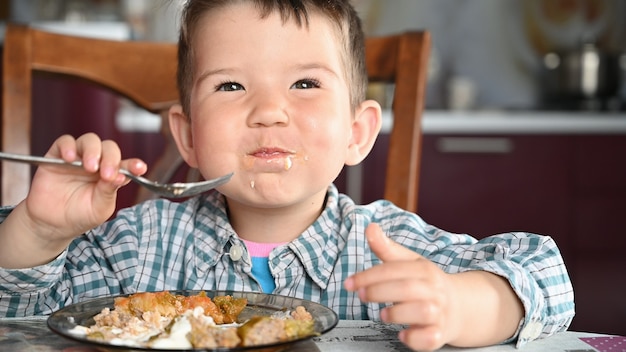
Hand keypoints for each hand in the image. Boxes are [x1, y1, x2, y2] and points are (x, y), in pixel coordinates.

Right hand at [0, 133, 146, 267]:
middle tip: (107, 174)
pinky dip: (68, 146)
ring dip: (93, 151)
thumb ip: (109, 191)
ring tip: (89, 167)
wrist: (52, 224)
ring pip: (90, 141)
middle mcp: (97, 163)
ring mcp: (78, 158)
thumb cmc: (80, 215)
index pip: (126, 165)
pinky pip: (65, 141)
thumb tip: (120, 176)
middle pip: (109, 148)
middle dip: (111, 158)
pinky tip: (69, 159)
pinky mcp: (57, 156)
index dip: (134, 164)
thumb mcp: (99, 208)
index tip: (140, 168)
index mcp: (111, 175)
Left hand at [344, 223, 460, 350]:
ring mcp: (439, 313)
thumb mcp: (408, 263)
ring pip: (422, 312)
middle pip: (407, 288)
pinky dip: (415, 338)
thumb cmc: (426, 283)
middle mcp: (434, 290)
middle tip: (362, 295)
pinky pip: (430, 338)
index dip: (369, 276)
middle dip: (379, 292)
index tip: (349, 283)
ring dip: (397, 314)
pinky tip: (403, 334)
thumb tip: (370, 227)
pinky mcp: (439, 334)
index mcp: (424, 270)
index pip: (394, 269)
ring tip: (383, 315)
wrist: (459, 307)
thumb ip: (387, 248)